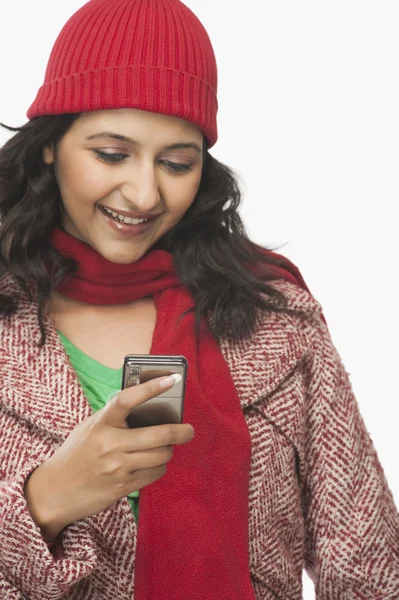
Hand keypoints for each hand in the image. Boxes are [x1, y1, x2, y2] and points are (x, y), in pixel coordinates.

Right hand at [24, 374, 193, 540]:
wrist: (55, 491)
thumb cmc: (76, 453)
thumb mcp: (90, 427)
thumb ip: (114, 416)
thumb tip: (147, 404)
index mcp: (102, 423)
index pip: (128, 399)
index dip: (152, 387)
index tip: (172, 379)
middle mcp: (111, 443)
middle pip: (160, 435)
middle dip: (182, 432)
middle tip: (188, 430)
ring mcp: (118, 466)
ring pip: (162, 455)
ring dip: (168, 451)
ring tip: (164, 448)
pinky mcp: (123, 486)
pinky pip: (155, 473)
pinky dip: (159, 467)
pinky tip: (152, 463)